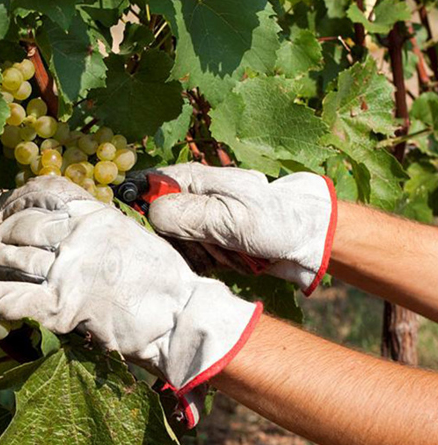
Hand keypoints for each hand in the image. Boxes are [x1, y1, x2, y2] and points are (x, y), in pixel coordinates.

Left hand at [0, 176, 261, 426]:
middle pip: (22, 225)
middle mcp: (80, 234)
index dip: (15, 197)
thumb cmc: (165, 283)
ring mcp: (69, 268)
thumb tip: (65, 237)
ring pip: (11, 255)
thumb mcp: (132, 238)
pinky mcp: (63, 306)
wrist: (183, 317)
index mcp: (98, 214)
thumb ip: (97, 232)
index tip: (0, 210)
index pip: (46, 189)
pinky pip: (11, 296)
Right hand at [146, 164, 336, 294]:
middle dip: (177, 241)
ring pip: (171, 244)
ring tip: (227, 252)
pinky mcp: (205, 243)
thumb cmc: (273, 220)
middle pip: (153, 223)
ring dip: (197, 255)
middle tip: (209, 244)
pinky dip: (205, 265)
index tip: (156, 229)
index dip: (138, 207)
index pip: (143, 186)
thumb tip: (149, 212)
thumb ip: (186, 214)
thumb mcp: (229, 217)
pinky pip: (188, 258)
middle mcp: (189, 198)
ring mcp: (197, 222)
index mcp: (190, 179)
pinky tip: (226, 261)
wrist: (305, 242)